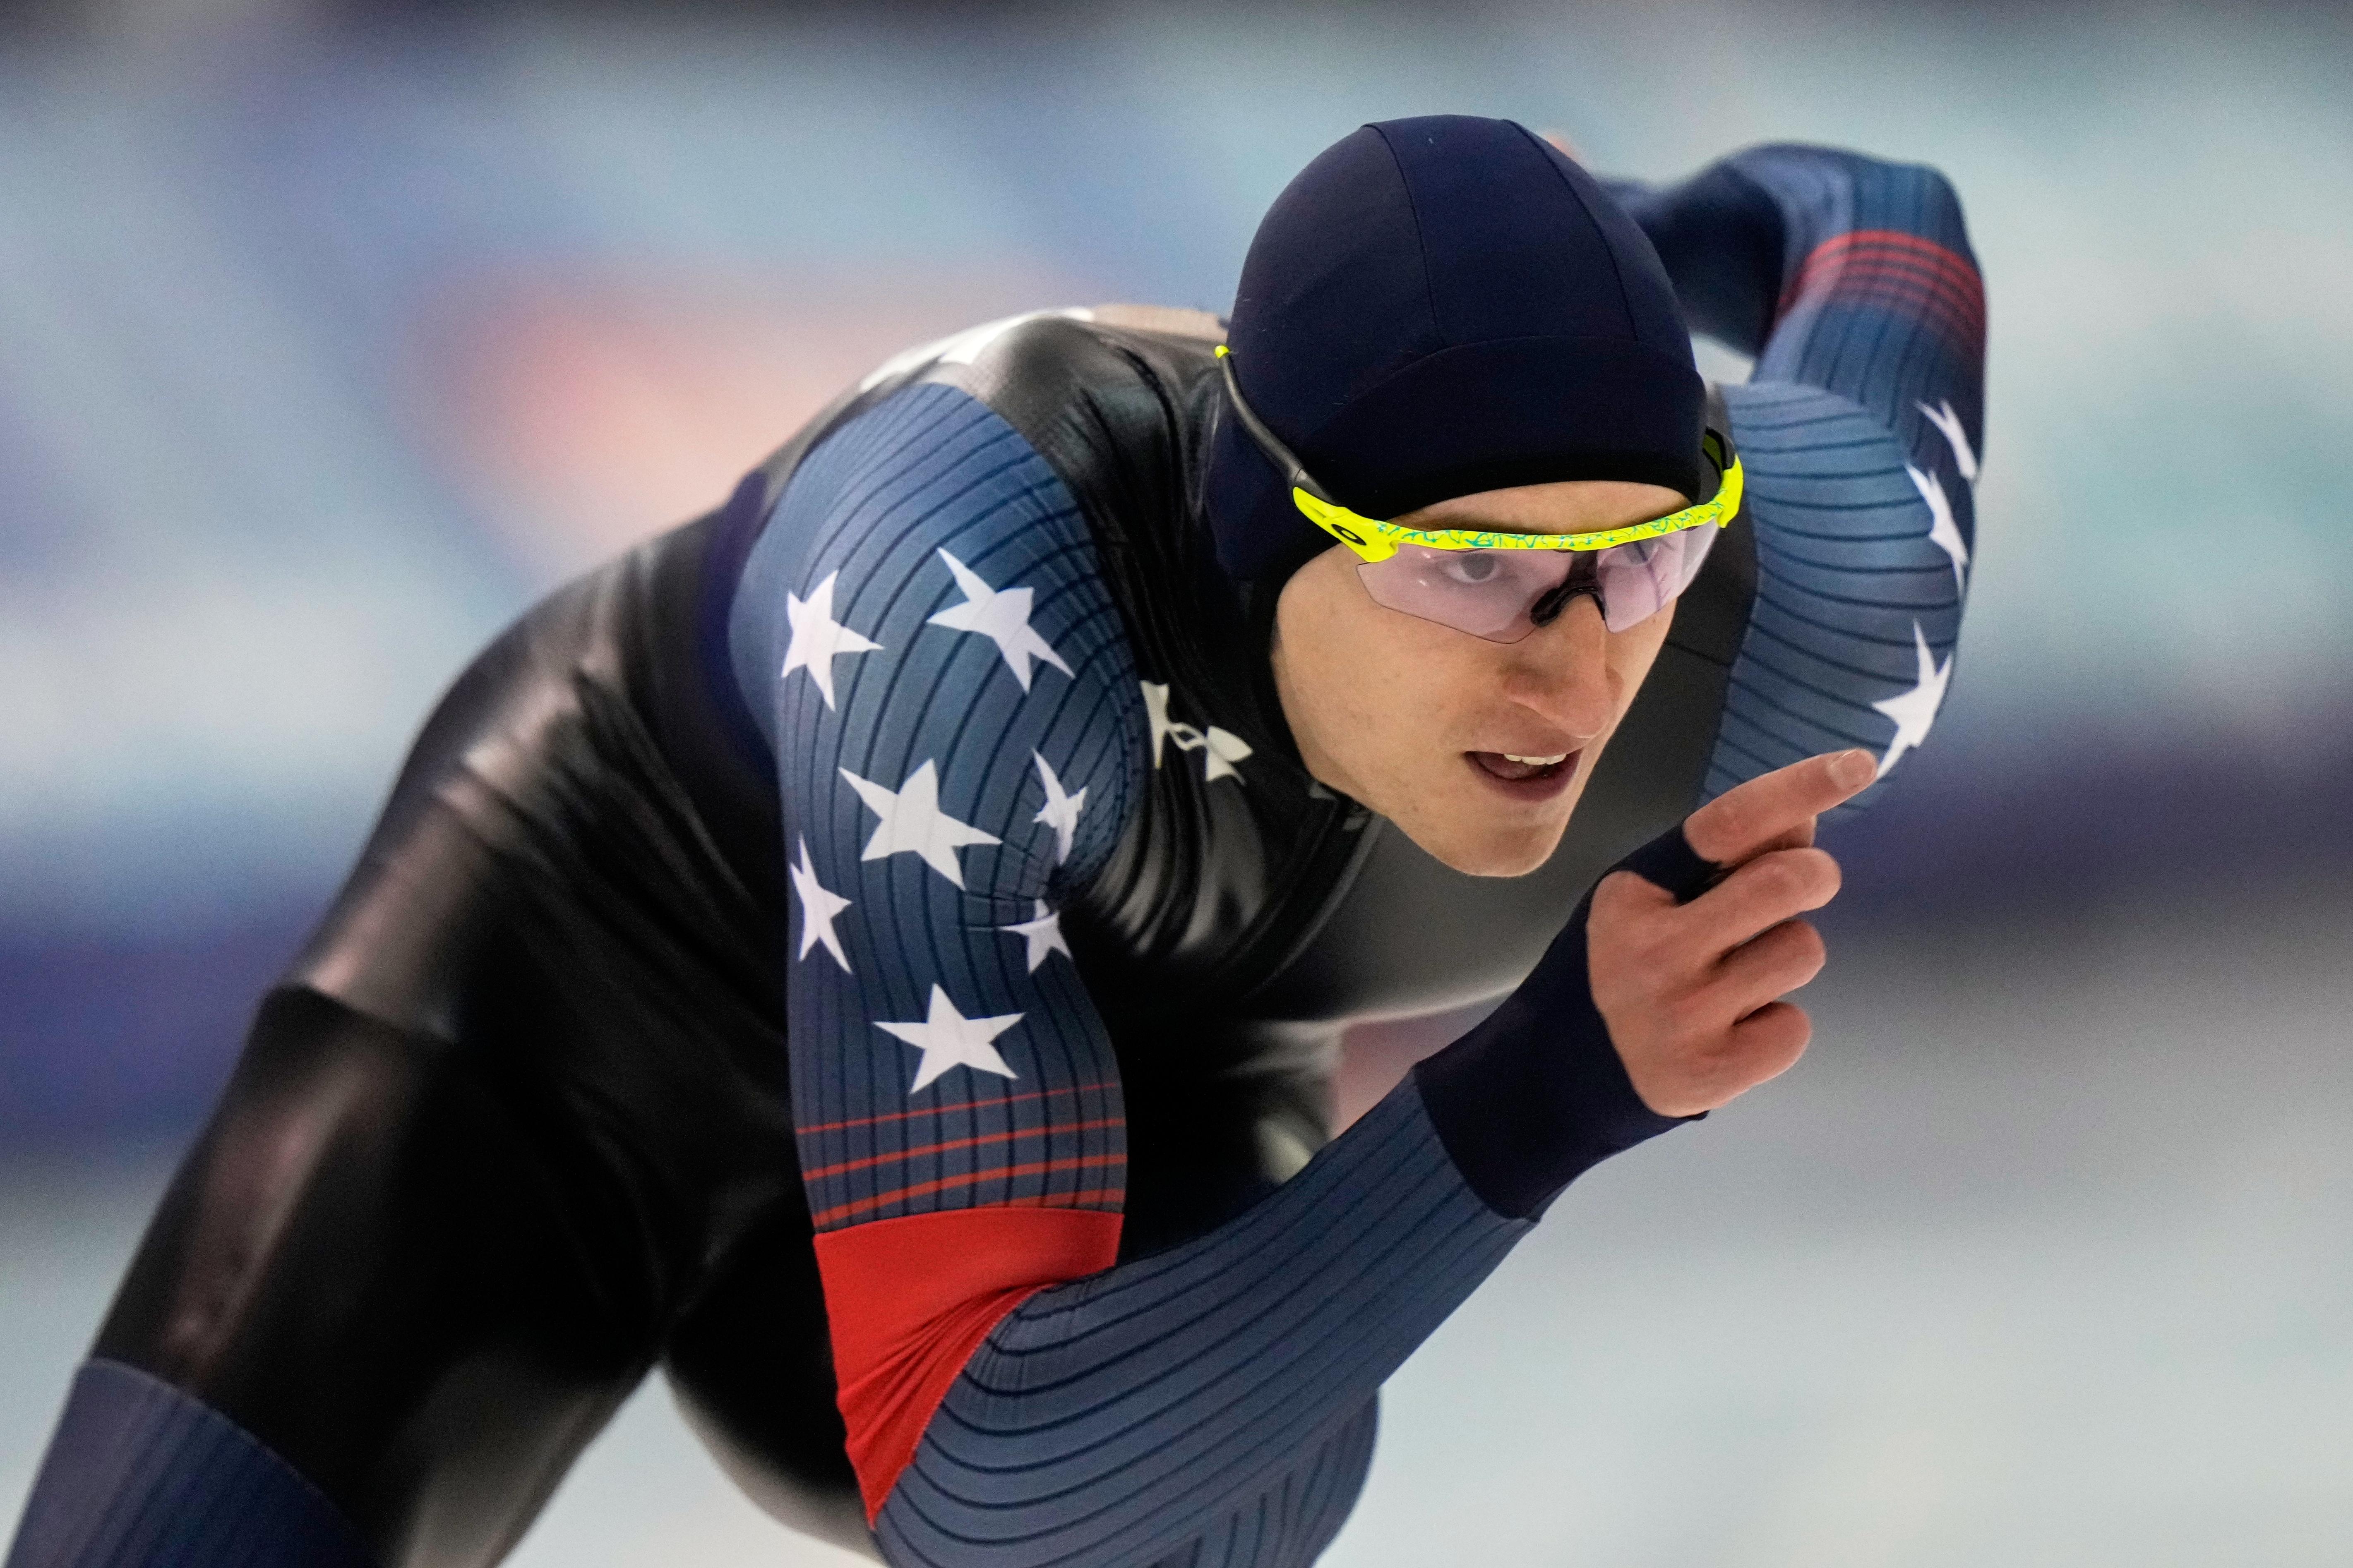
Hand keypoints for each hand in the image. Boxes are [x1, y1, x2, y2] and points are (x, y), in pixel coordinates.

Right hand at [1588, 750, 1875, 1115]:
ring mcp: (1681, 1015)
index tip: (1858, 763)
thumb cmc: (1609, 975)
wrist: (1547, 1083)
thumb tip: (1803, 819)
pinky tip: (1727, 1033)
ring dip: (1785, 956)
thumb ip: (1717, 862)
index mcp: (1630, 893)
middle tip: (1803, 888)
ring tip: (1735, 979)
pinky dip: (1772, 1028)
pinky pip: (1794, 1026)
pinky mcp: (1709, 1074)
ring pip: (1801, 951)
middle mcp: (1652, 950)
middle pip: (1788, 881)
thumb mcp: (1642, 904)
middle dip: (1815, 876)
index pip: (1727, 824)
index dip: (1799, 787)